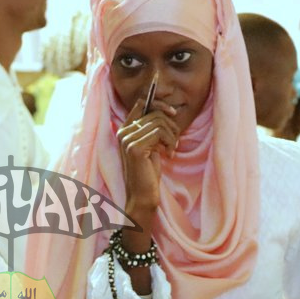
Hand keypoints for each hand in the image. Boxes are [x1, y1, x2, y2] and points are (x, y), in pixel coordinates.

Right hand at [118, 83, 179, 224]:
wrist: (142, 195)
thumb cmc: (148, 172)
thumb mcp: (151, 146)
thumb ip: (153, 129)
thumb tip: (166, 111)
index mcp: (125, 129)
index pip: (142, 103)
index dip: (159, 103)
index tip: (172, 113)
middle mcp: (123, 132)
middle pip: (154, 113)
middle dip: (171, 126)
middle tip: (176, 141)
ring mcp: (127, 139)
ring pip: (159, 122)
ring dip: (172, 136)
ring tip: (172, 149)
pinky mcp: (135, 147)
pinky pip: (159, 133)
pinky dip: (170, 143)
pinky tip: (169, 155)